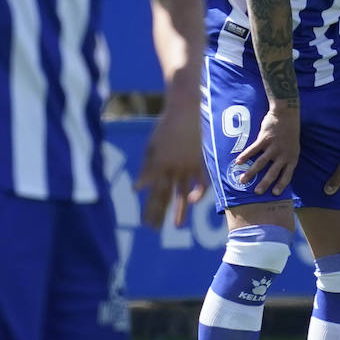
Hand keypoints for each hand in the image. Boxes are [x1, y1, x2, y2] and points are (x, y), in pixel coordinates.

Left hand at [134, 104, 206, 228]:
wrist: (184, 110)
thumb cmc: (165, 128)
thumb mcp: (150, 148)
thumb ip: (145, 170)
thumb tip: (137, 189)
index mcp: (158, 165)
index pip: (152, 193)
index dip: (149, 209)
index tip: (145, 222)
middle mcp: (172, 169)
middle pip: (165, 196)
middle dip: (159, 213)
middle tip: (154, 229)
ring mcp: (187, 166)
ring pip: (182, 193)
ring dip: (179, 211)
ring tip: (177, 226)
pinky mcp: (200, 161)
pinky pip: (202, 182)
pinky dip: (199, 193)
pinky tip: (193, 202)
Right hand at [234, 106, 299, 196]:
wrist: (286, 115)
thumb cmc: (290, 132)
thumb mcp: (293, 147)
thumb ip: (286, 158)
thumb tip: (277, 169)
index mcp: (292, 158)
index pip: (287, 175)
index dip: (281, 184)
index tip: (274, 193)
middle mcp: (283, 155)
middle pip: (273, 172)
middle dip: (264, 183)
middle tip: (257, 192)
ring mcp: (273, 147)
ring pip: (260, 163)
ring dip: (251, 173)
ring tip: (242, 180)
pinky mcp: (264, 139)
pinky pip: (253, 150)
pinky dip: (245, 156)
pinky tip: (238, 162)